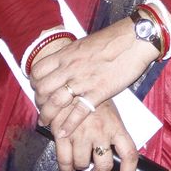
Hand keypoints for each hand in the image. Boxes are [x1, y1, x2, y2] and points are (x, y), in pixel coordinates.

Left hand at [30, 18, 158, 136]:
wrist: (135, 38)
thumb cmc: (114, 38)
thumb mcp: (85, 43)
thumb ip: (73, 54)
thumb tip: (66, 60)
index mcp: (66, 54)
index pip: (38, 70)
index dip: (34, 82)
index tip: (37, 89)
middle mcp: (70, 67)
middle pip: (42, 88)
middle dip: (39, 102)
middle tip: (42, 108)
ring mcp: (83, 81)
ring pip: (55, 102)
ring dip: (48, 115)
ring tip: (47, 123)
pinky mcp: (98, 92)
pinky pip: (78, 112)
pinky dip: (68, 125)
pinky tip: (63, 132)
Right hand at [50, 99, 140, 170]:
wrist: (72, 79)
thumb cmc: (93, 94)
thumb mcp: (110, 109)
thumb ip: (113, 129)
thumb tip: (116, 149)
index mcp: (116, 125)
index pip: (129, 154)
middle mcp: (101, 132)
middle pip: (104, 165)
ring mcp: (82, 133)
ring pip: (82, 163)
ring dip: (80, 166)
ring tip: (79, 162)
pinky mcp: (63, 133)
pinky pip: (64, 159)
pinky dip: (65, 166)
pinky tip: (66, 166)